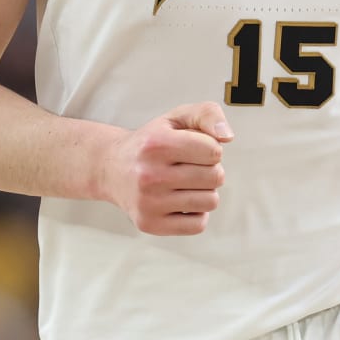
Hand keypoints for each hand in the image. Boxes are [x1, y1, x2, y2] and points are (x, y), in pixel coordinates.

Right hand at [99, 102, 233, 234]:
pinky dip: (196, 213)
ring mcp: (148, 203)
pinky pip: (198, 225)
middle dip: (210, 169)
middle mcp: (149, 175)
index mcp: (156, 144)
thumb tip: (227, 136)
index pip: (214, 152)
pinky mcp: (150, 224)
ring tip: (184, 183)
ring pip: (210, 201)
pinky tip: (180, 201)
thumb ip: (207, 114)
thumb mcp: (177, 118)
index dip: (210, 148)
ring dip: (205, 191)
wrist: (111, 168)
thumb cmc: (153, 141)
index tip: (194, 148)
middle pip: (215, 177)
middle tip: (189, 166)